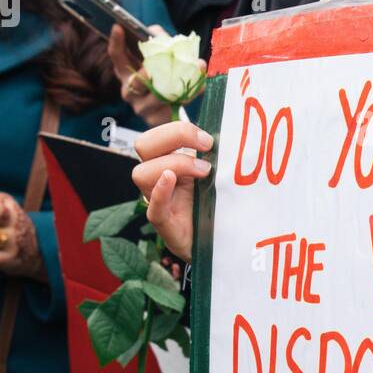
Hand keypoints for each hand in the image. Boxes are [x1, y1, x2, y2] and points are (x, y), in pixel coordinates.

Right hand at [108, 23, 202, 126]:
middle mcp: (130, 91)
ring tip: (197, 66)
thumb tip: (156, 31)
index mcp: (126, 73)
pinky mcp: (158, 119)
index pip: (117, 56)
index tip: (118, 27)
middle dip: (147, 74)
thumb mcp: (157, 61)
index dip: (116, 42)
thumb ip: (156, 42)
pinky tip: (201, 85)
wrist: (170, 112)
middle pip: (136, 83)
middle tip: (155, 67)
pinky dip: (191, 93)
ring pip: (159, 96)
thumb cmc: (162, 80)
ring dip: (178, 82)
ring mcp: (142, 107)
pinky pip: (175, 106)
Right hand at [132, 120, 214, 262]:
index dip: (179, 130)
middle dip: (173, 137)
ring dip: (175, 164)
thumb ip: (216, 155)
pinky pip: (154, 208)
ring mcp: (160, 201)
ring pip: (141, 173)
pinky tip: (171, 180)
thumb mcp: (217, 174)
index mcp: (170, 161)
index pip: (156, 135)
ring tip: (205, 173)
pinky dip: (161, 191)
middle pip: (143, 145)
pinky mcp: (166, 225)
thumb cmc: (218, 204)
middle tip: (206, 148)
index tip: (208, 140)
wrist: (220, 242)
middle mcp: (159, 178)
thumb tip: (230, 133)